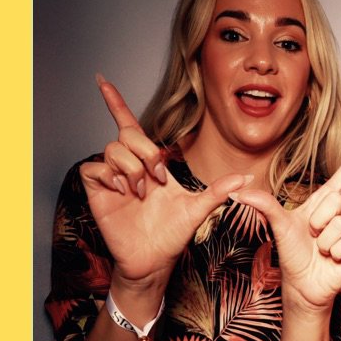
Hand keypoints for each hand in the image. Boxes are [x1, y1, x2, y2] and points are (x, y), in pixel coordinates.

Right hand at [80, 79, 237, 290]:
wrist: (154, 260)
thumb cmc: (172, 235)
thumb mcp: (198, 208)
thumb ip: (218, 190)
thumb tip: (246, 178)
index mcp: (147, 161)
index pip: (128, 123)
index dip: (115, 102)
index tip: (102, 80)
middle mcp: (127, 165)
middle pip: (127, 134)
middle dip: (145, 153)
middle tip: (157, 180)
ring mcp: (110, 178)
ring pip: (112, 150)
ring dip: (131, 168)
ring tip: (142, 192)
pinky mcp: (97, 191)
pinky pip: (93, 169)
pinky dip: (109, 176)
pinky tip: (122, 190)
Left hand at [234, 131, 340, 311]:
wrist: (301, 285)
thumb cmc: (292, 253)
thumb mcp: (277, 225)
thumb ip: (263, 204)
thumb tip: (237, 192)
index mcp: (325, 201)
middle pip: (337, 199)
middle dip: (318, 219)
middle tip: (312, 234)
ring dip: (323, 241)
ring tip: (319, 249)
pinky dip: (334, 253)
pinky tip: (331, 259)